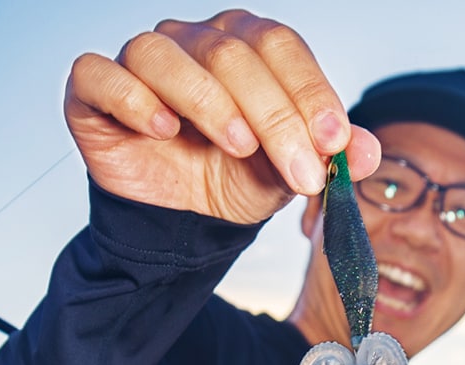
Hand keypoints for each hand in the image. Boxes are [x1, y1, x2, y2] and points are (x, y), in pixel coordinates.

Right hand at [64, 10, 380, 222]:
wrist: (180, 221)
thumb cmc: (231, 181)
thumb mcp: (287, 174)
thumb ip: (327, 158)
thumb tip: (371, 151)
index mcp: (244, 47)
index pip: (280, 46)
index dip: (309, 91)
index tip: (334, 143)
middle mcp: (192, 42)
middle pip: (231, 52)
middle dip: (275, 116)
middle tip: (300, 173)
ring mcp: (141, 63)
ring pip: (167, 55)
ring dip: (210, 102)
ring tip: (237, 147)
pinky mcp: (94, 91)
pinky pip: (101, 74)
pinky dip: (132, 98)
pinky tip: (162, 130)